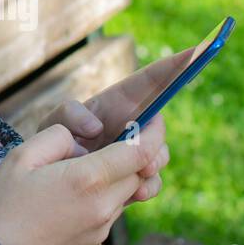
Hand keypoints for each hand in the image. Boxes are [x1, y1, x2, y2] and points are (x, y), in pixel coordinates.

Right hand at [0, 117, 165, 244]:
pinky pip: (105, 219)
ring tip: (70, 183)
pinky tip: (63, 209)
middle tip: (101, 149)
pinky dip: (95, 207)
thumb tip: (80, 141)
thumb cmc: (3, 207)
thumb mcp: (21, 157)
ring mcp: (101, 232)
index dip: (154, 133)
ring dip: (108, 183)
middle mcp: (103, 207)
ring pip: (121, 197)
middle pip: (136, 175)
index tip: (154, 121)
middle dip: (128, 159)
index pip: (142, 152)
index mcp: (88, 179)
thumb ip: (58, 137)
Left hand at [33, 45, 192, 203]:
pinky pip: (150, 181)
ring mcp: (134, 151)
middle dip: (158, 137)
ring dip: (153, 163)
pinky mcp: (132, 177)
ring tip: (139, 173)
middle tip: (147, 151)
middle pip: (159, 125)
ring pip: (159, 154)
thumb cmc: (51, 142)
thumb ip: (70, 115)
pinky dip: (147, 186)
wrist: (48, 179)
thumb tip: (96, 129)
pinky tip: (137, 192)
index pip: (151, 81)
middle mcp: (132, 124)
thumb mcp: (54, 122)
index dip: (175, 65)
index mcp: (118, 103)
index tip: (195, 52)